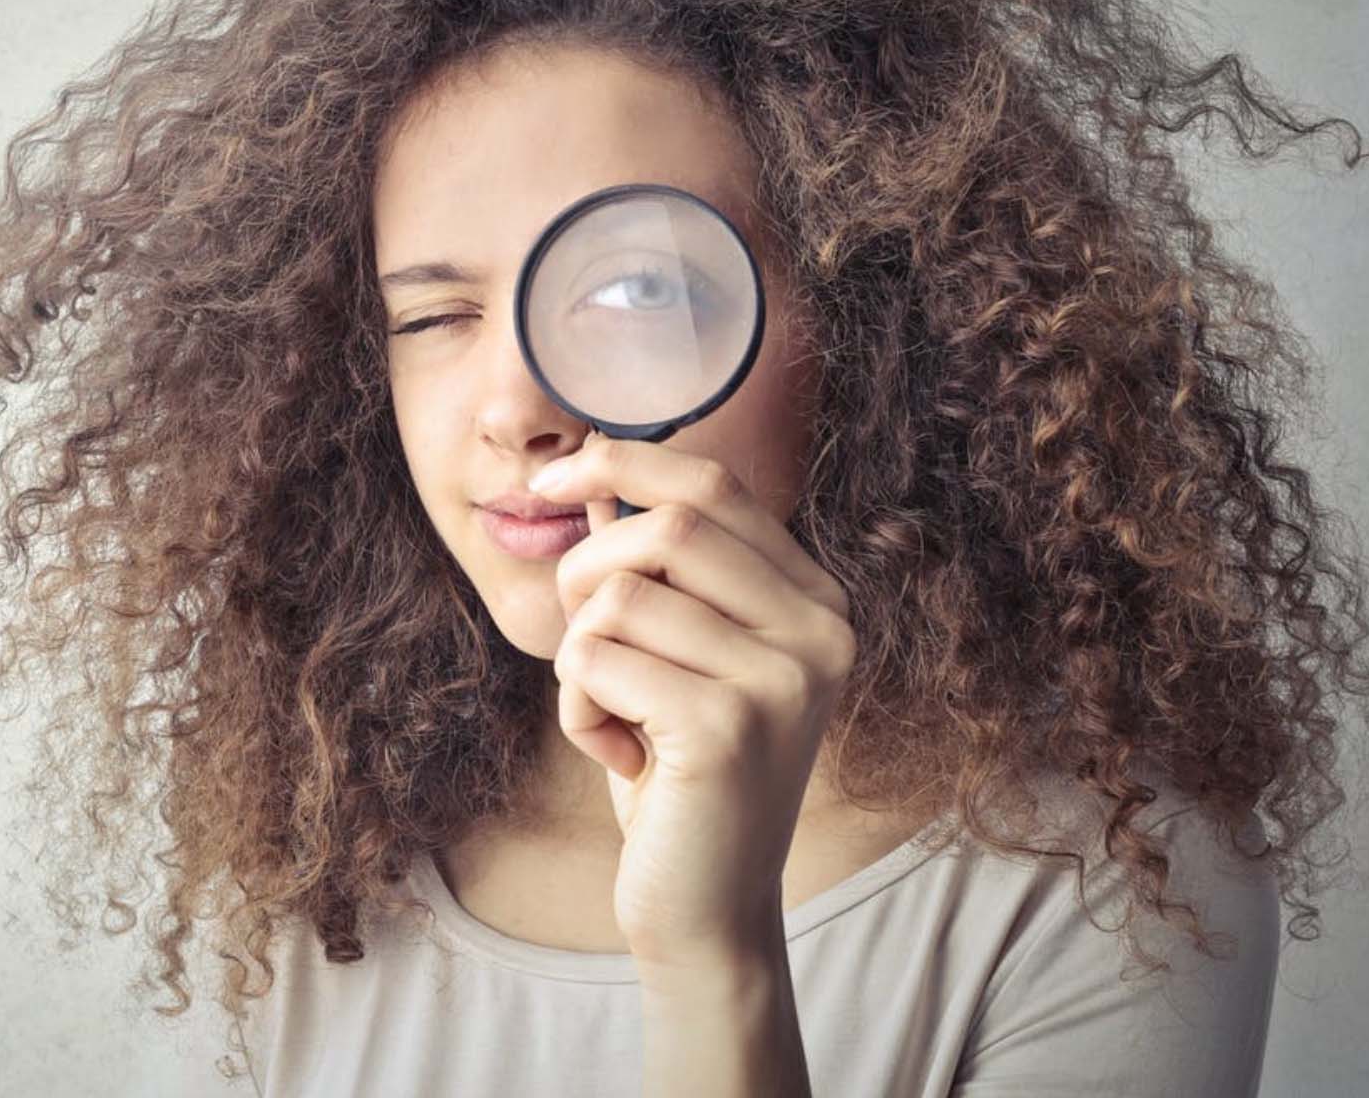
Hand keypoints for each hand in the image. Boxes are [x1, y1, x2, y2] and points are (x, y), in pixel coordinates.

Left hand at [532, 431, 857, 968]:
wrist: (707, 907)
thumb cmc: (680, 774)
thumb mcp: (673, 657)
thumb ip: (649, 570)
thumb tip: (592, 477)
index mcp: (816, 600)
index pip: (714, 486)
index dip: (622, 462)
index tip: (550, 481)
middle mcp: (818, 631)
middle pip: (664, 528)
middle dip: (586, 573)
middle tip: (582, 644)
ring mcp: (781, 680)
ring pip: (616, 597)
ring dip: (579, 659)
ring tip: (615, 719)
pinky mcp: (727, 728)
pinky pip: (594, 661)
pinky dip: (577, 708)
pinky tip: (619, 757)